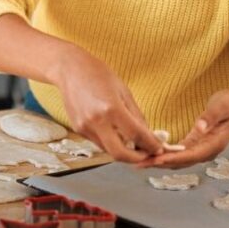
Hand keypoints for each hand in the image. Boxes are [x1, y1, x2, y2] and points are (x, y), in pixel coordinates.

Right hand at [52, 45, 163, 162]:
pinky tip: (114, 131)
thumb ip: (136, 115)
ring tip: (132, 142)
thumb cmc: (98, 74)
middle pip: (120, 154)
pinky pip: (98, 142)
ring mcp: (85, 127)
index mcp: (112, 109)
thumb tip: (148, 135)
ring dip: (123, 150)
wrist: (70, 69)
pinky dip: (110, 142)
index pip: (136, 135)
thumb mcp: (123, 91)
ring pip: (108, 150)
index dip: (151, 145)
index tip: (158, 148)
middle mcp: (96, 121)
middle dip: (136, 158)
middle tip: (146, 154)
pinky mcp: (78, 129)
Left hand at [140, 88, 228, 168]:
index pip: (191, 155)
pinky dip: (166, 155)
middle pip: (183, 162)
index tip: (156, 160)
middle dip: (161, 163)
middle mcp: (208, 151)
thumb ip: (211, 117)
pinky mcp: (197, 144)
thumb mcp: (222, 106)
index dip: (173, 158)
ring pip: (180, 160)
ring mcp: (203, 149)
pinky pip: (180, 153)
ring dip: (161, 162)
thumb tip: (200, 128)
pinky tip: (152, 154)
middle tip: (140, 163)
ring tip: (141, 162)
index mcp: (215, 144)